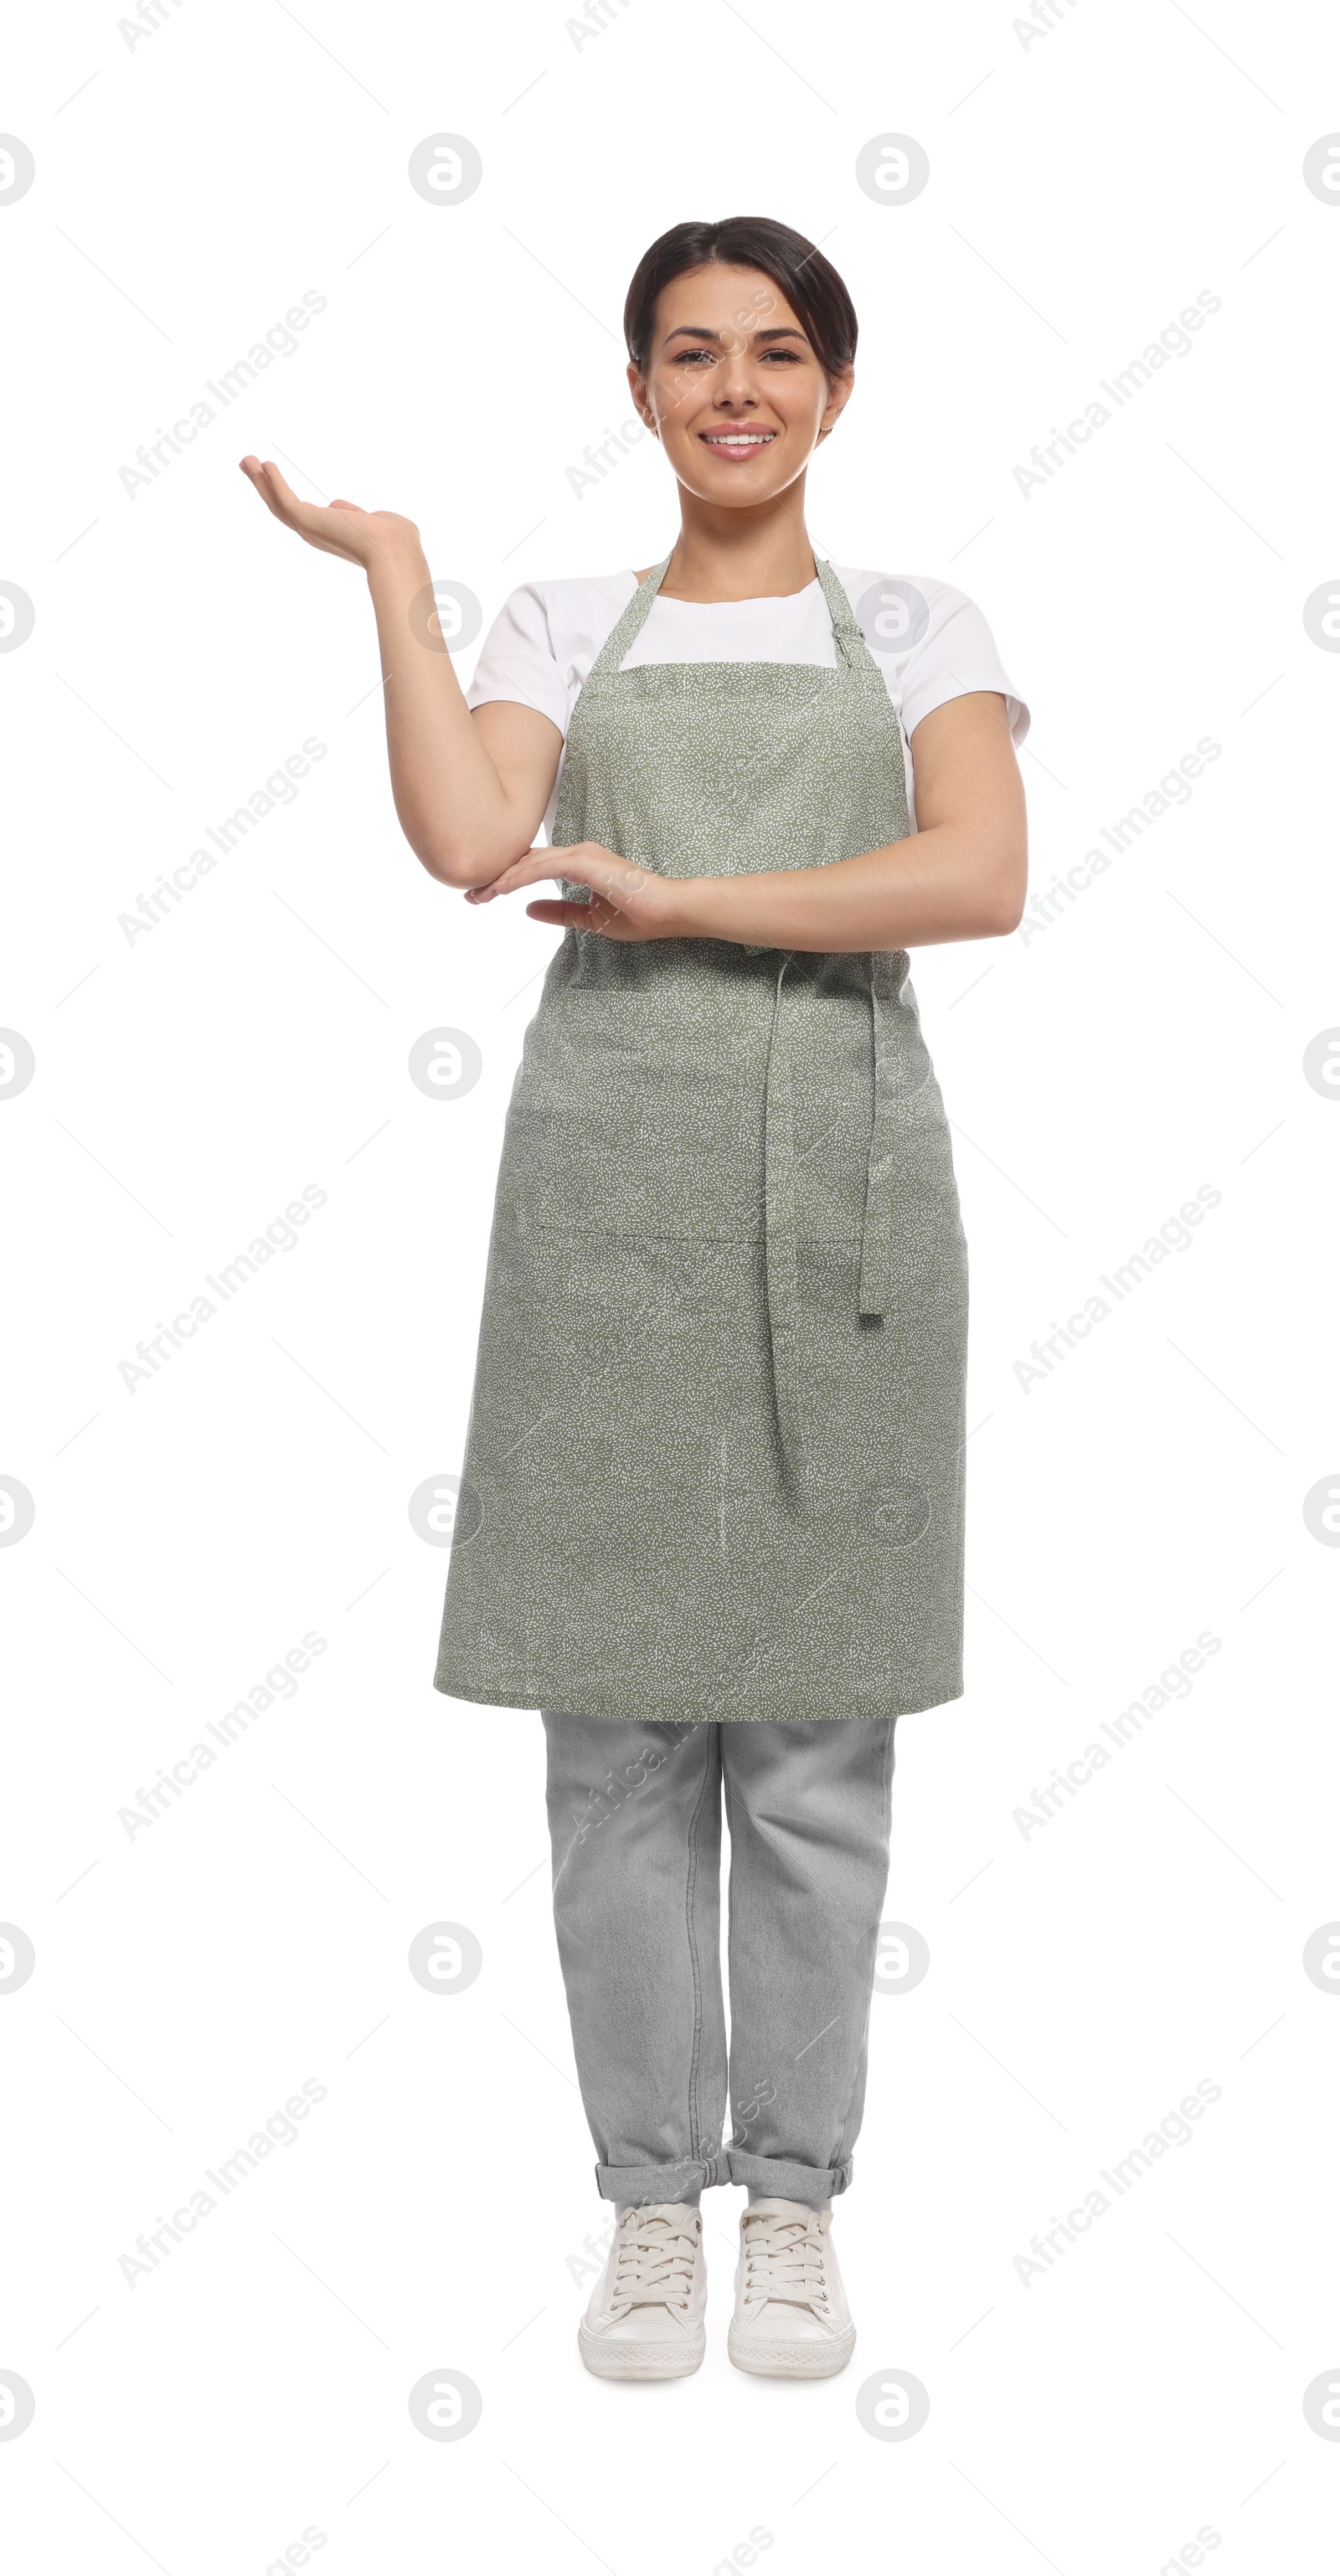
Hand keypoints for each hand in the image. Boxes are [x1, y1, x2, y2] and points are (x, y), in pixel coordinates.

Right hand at [238, 456, 423, 572]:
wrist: (395, 551)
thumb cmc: (396, 540)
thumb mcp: (375, 520)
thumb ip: (355, 513)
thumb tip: (337, 507)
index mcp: (330, 534)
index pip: (300, 513)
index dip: (284, 494)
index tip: (273, 475)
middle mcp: (315, 535)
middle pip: (280, 507)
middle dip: (263, 485)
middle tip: (248, 464)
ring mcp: (310, 530)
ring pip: (277, 503)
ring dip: (260, 481)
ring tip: (246, 460)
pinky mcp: (308, 522)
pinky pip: (285, 499)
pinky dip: (274, 482)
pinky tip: (265, 465)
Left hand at [464, 841, 690, 940]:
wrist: (669, 911)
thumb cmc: (639, 914)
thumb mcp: (590, 919)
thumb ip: (560, 912)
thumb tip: (528, 910)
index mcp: (580, 863)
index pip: (535, 867)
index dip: (508, 879)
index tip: (483, 894)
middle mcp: (578, 853)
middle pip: (527, 861)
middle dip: (496, 877)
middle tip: (470, 894)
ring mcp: (583, 854)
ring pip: (531, 863)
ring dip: (502, 878)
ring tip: (479, 893)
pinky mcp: (586, 862)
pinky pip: (545, 868)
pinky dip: (521, 877)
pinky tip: (501, 888)